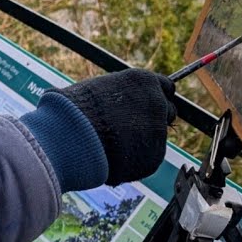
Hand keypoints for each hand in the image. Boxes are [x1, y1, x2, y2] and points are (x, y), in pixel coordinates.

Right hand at [47, 68, 176, 184]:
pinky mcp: (155, 156)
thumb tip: (119, 102)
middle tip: (133, 128)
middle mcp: (157, 102)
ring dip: (143, 141)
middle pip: (168, 112)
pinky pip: (149, 158)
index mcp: (144, 81)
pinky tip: (115, 157)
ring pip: (156, 138)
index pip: (166, 87)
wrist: (74, 136)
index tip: (146, 107)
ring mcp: (158, 130)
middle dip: (155, 120)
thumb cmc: (77, 109)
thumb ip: (120, 95)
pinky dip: (136, 159)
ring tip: (114, 145)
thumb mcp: (99, 89)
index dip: (155, 98)